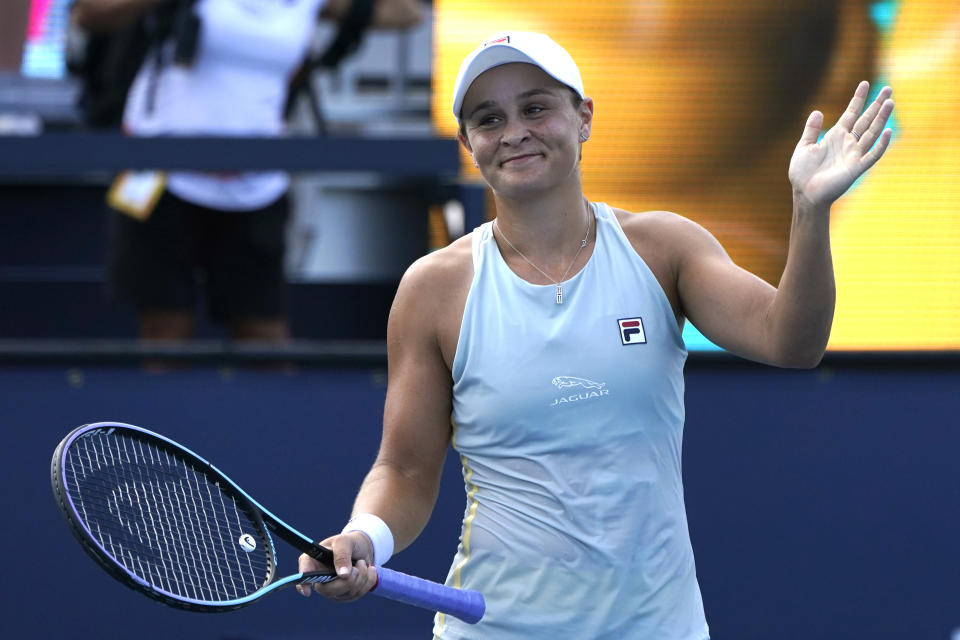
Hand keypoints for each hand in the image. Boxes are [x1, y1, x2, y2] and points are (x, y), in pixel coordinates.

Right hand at [296, 532, 377, 601]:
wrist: (364, 548)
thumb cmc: (349, 542)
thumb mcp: (344, 541)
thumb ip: (342, 555)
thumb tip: (343, 575)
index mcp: (313, 562)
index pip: (304, 575)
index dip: (303, 585)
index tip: (307, 592)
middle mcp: (320, 579)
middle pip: (328, 591)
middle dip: (348, 581)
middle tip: (358, 566)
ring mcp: (333, 589)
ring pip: (346, 594)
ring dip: (361, 577)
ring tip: (362, 563)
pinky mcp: (345, 594)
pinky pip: (357, 595)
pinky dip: (367, 581)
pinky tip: (369, 570)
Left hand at [788, 81, 893, 207]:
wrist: (804, 192)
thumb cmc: (802, 172)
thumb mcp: (804, 147)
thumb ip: (811, 129)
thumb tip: (817, 110)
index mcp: (836, 135)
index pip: (851, 113)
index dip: (858, 99)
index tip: (864, 83)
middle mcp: (848, 142)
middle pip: (866, 120)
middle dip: (877, 104)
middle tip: (888, 88)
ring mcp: (854, 154)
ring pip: (872, 132)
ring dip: (881, 118)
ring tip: (890, 102)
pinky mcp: (857, 167)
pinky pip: (872, 154)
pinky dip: (881, 144)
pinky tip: (888, 131)